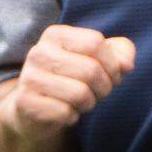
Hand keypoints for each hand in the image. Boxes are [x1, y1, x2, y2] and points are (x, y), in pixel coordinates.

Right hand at [5, 25, 135, 138]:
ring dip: (89, 103)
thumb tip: (126, 64)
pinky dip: (73, 117)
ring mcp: (29, 77)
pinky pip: (65, 113)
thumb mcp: (99, 58)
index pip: (95, 42)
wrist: (35, 109)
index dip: (113, 63)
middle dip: (105, 87)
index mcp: (56, 34)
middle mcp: (38, 52)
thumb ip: (121, 52)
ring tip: (83, 101)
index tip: (113, 75)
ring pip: (79, 93)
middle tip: (100, 93)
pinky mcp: (25, 103)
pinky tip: (66, 112)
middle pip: (90, 70)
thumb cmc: (73, 78)